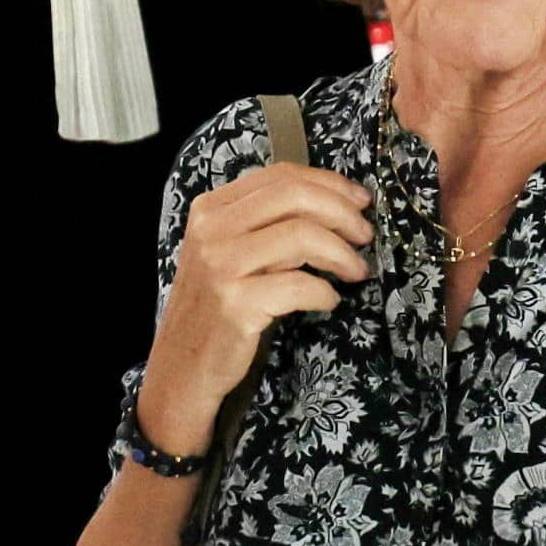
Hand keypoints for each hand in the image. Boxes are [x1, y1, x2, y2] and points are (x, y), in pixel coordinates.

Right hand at [135, 165, 372, 454]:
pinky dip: (325, 292)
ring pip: (302, 235)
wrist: (180, 369)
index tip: (360, 201)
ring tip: (356, 271)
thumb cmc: (213, 311)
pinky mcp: (236, 304)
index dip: (330, 184)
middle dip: (342, 213)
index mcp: (210, 209)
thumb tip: (332, 204)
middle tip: (364, 236)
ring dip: (342, 253)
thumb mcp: (226, 254)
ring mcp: (220, 266)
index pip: (280, 176)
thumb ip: (262, 225)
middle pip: (294, 197)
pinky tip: (328, 300)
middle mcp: (211, 230)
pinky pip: (300, 285)